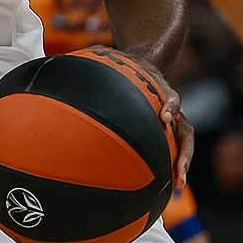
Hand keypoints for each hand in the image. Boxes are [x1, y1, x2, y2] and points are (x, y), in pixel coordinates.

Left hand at [85, 46, 194, 189]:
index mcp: (156, 87)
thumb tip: (58, 62)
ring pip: (184, 141)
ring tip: (178, 185)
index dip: (170, 105)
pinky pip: (174, 148)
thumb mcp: (106, 56)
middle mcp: (167, 105)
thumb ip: (90, 59)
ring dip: (183, 161)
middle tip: (179, 169)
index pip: (170, 96)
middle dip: (184, 149)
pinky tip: (166, 185)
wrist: (141, 64)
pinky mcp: (168, 130)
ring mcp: (171, 119)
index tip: (164, 118)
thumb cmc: (119, 65)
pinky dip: (172, 164)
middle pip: (184, 127)